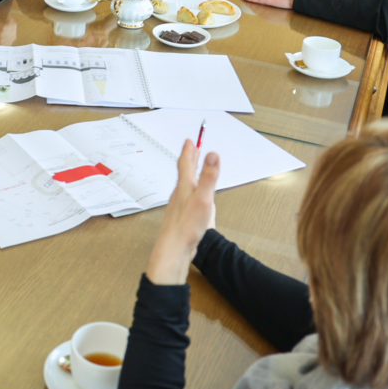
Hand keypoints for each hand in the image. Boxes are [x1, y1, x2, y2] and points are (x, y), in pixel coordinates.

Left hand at [146, 140, 219, 285]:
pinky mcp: (182, 215)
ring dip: (191, 172)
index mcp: (185, 186)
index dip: (189, 151)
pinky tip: (195, 196)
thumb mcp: (204, 198)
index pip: (186, 163)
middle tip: (192, 147)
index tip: (191, 140)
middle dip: (190, 158)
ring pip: (186, 184)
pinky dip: (193, 189)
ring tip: (194, 167)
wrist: (174, 248)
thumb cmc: (187, 224)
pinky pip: (188, 196)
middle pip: (185, 172)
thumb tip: (213, 154)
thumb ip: (209, 176)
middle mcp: (180, 193)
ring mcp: (180, 204)